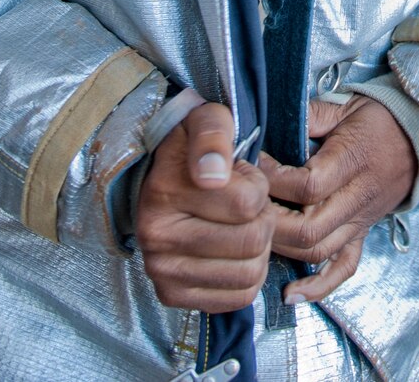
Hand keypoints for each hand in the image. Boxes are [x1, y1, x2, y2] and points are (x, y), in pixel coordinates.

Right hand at [135, 103, 272, 312]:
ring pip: (250, 274)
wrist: (159, 179)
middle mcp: (155, 237)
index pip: (248, 202)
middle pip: (253, 241)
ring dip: (258, 250)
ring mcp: (161, 271)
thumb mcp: (205, 120)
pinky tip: (233, 253)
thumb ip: (213, 134)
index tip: (240, 177)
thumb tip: (213, 173)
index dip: (257, 185)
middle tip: (246, 206)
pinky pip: (238, 298)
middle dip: (262, 219)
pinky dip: (247, 277)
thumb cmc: (191, 149)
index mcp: (163, 192)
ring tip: (240, 227)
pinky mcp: (172, 296)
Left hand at [259, 96, 415, 304]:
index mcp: (352, 161)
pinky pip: (344, 268)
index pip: (308, 186)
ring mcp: (360, 221)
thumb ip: (308, 115)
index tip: (253, 166)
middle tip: (246, 207)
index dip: (274, 180)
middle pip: (309, 228)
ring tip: (256, 235)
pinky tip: (292, 296)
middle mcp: (357, 198)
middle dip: (270, 222)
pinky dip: (318, 287)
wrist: (418, 136)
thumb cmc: (377, 119)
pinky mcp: (362, 234)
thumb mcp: (343, 107)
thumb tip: (269, 120)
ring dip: (283, 249)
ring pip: (319, 251)